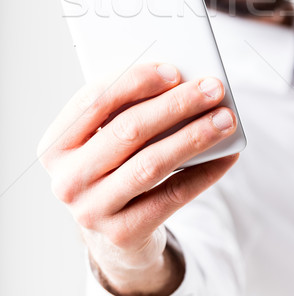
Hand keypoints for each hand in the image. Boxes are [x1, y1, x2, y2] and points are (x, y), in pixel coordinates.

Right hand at [37, 62, 238, 294]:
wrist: (110, 233)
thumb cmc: (112, 166)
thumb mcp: (104, 138)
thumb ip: (126, 110)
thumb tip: (180, 81)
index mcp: (56, 144)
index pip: (94, 100)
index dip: (136, 81)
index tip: (175, 71)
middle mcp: (68, 179)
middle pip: (128, 130)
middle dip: (176, 105)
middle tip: (212, 89)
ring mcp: (92, 210)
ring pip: (151, 164)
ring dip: (195, 136)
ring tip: (226, 118)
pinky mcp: (123, 233)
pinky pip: (171, 197)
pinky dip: (204, 172)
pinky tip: (227, 155)